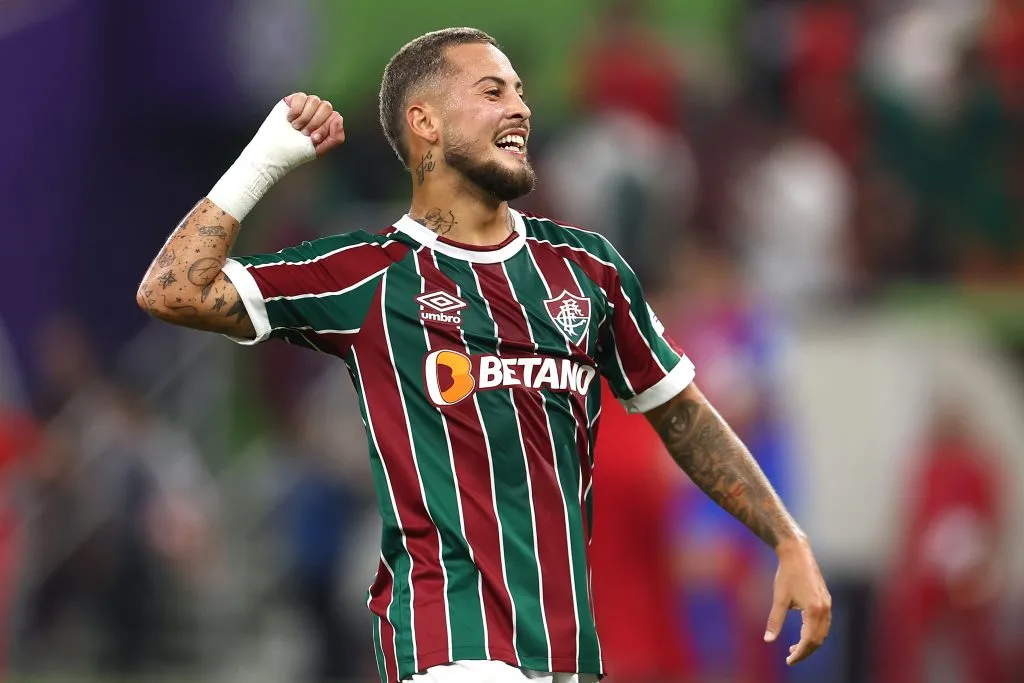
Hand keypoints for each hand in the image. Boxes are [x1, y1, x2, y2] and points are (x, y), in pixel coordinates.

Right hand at [284, 92, 344, 156]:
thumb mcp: (320, 150)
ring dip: (304, 117)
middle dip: (315, 122)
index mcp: (327, 123)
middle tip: (304, 133)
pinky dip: (295, 110)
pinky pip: (301, 97)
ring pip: (314, 100)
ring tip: (296, 127)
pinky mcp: (293, 100)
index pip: (335, 117)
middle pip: (326, 106)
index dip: (325, 127)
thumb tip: (338, 118)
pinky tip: (290, 119)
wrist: (275, 150)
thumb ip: (336, 137)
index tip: (314, 139)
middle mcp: (318, 112)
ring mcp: (306, 105)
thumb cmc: (296, 151)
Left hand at [764, 537, 831, 665]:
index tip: (789, 661)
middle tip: (790, 657)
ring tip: (794, 648)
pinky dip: (815, 632)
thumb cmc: (786, 575)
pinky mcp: (826, 599)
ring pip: (823, 632)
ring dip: (810, 643)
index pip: (809, 641)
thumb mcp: (779, 598)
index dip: (800, 653)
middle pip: (818, 640)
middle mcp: (824, 608)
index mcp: (814, 610)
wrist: (797, 553)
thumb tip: (768, 640)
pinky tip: (803, 633)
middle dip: (805, 651)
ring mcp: (827, 604)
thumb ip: (775, 621)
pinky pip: (824, 623)